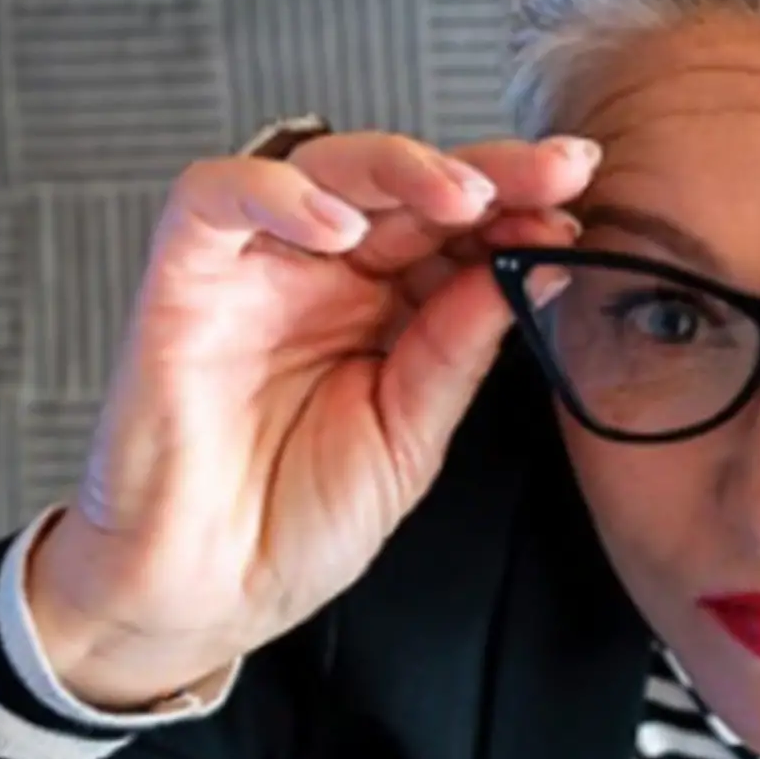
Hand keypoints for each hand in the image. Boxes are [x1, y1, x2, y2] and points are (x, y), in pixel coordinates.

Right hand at [24, 128, 596, 703]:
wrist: (206, 593)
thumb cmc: (296, 522)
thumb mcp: (410, 434)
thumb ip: (458, 347)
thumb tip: (532, 265)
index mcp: (384, 308)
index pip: (454, 231)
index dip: (515, 210)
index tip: (577, 207)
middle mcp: (322, 275)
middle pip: (404, 185)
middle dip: (485, 171)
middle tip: (553, 176)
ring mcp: (255, 269)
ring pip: (323, 165)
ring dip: (399, 167)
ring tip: (463, 197)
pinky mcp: (183, 276)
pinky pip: (216, 197)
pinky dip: (277, 194)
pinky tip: (339, 227)